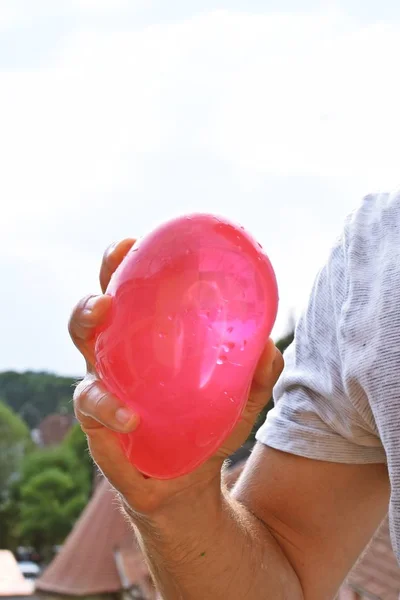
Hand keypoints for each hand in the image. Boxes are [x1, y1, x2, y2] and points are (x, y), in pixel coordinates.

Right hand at [69, 239, 283, 517]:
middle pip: (88, 328)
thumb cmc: (207, 429)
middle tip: (105, 299)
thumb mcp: (240, 399)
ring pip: (82, 376)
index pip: (124, 298)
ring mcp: (105, 401)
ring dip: (92, 367)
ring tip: (115, 363)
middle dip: (88, 307)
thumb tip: (270, 346)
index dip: (117, 268)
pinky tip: (132, 420)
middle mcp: (115, 367)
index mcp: (141, 346)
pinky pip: (95, 421)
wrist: (190, 486)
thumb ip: (257, 374)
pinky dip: (109, 415)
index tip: (129, 244)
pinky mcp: (103, 439)